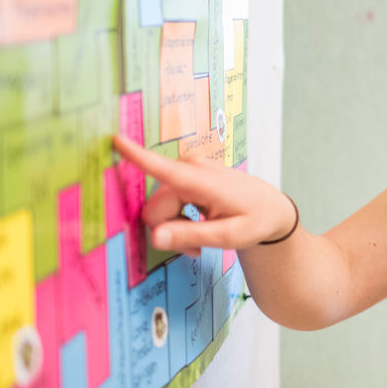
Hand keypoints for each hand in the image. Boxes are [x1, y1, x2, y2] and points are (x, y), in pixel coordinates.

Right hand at [112, 133, 297, 256]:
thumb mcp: (229, 237)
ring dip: (175, 228)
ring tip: (201, 239)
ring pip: (158, 209)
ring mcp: (188, 169)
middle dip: (168, 232)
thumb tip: (155, 236)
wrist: (270, 208)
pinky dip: (178, 219)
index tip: (115, 139)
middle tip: (196, 248)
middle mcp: (191, 168)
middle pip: (155, 210)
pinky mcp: (185, 174)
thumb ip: (191, 237)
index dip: (137, 156)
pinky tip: (198, 226)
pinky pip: (166, 202)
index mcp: (203, 181)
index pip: (164, 169)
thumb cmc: (255, 221)